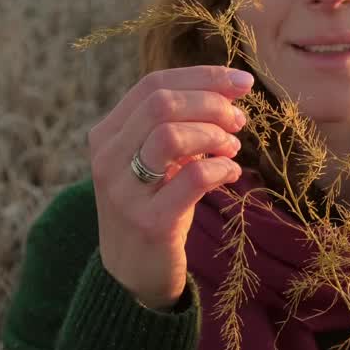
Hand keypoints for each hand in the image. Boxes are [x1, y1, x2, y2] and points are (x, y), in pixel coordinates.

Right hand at [86, 66, 253, 309]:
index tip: (242, 82)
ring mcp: (125, 191)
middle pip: (161, 104)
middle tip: (239, 120)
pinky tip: (231, 173)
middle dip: (211, 103)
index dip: (202, 77)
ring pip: (170, 136)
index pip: (152, 85)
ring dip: (213, 135)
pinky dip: (221, 168)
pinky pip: (193, 179)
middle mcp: (108, 158)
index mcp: (107, 134)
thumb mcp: (163, 161)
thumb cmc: (156, 205)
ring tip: (232, 148)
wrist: (134, 272)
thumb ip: (185, 126)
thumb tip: (231, 90)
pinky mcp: (150, 222)